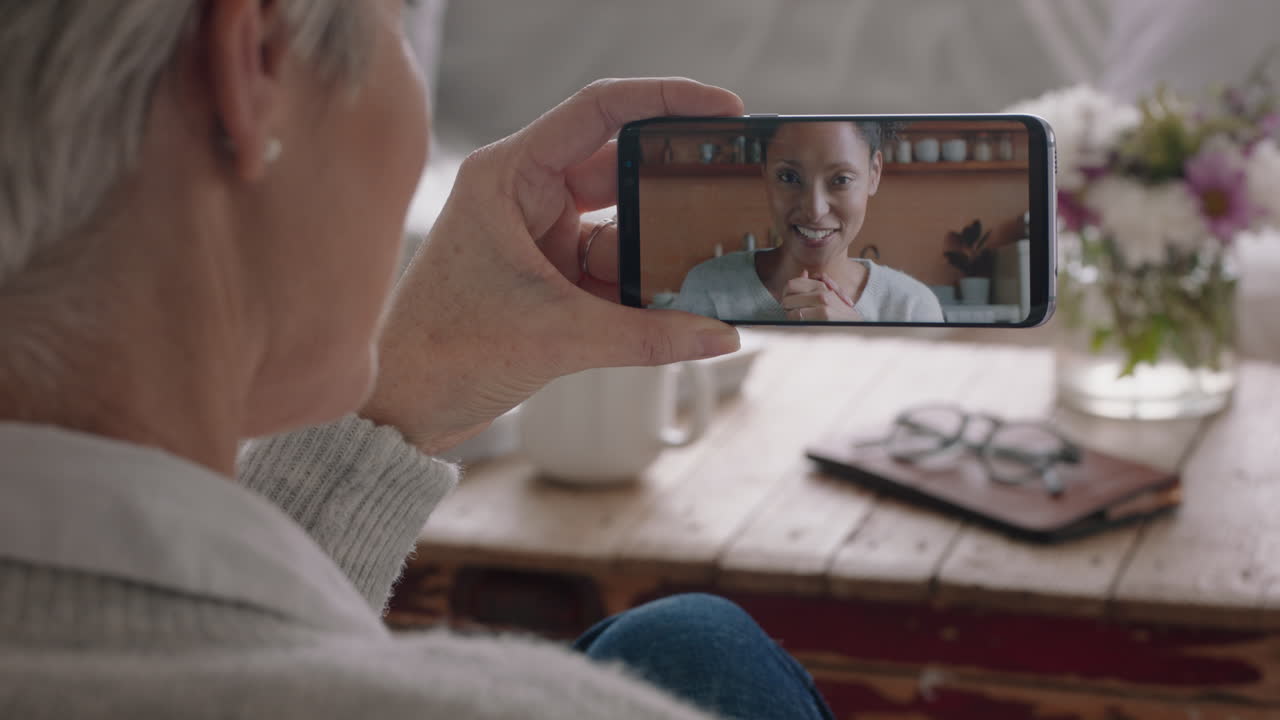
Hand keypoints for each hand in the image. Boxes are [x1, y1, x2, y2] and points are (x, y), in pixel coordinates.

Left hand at [360, 78, 744, 453]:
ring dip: (663, 250)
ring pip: (623, 226)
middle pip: (620, 169)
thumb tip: (721, 335)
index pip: (597, 112)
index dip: (665, 100)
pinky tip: (683, 304)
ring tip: (714, 265)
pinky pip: (614, 269)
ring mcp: (539, 237)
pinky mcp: (550, 278)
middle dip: (675, 186)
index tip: (723, 110)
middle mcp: (525, 196)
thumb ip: (648, 338)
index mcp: (509, 176)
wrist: (402, 409)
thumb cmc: (443, 354)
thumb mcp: (557, 338)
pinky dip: (646, 286)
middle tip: (733, 191)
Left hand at [782, 270, 862, 321]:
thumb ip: (814, 283)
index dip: (786, 293)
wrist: (856, 326)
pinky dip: (794, 320)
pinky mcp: (823, 314)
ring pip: (789, 303)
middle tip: (790, 310)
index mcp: (821, 286)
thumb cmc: (840, 313)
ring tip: (796, 317)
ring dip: (789, 312)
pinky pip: (796, 315)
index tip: (789, 302)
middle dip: (785, 301)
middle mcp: (821, 290)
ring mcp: (822, 301)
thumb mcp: (830, 294)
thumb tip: (803, 272)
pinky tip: (801, 323)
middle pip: (789, 289)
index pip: (792, 283)